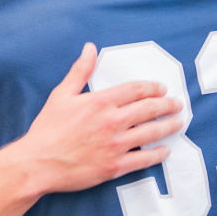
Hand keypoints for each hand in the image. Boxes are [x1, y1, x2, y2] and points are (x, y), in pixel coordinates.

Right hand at [11, 42, 182, 194]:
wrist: (38, 163)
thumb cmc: (47, 129)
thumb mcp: (61, 94)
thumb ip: (80, 71)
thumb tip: (90, 48)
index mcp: (101, 101)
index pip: (137, 89)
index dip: (153, 87)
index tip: (162, 88)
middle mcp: (113, 121)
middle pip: (150, 109)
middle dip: (168, 105)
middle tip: (177, 104)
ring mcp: (116, 145)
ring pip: (153, 132)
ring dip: (169, 126)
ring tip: (178, 122)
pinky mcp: (115, 166)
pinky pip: (144, 159)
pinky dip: (158, 154)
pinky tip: (165, 150)